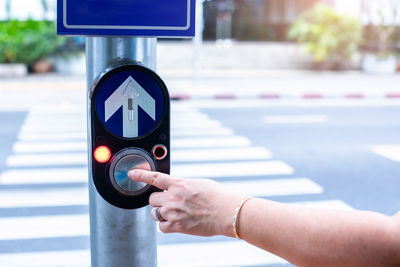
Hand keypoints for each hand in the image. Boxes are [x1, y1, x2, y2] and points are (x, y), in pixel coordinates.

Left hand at [128, 169, 242, 236]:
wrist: (226, 212)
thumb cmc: (218, 197)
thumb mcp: (199, 184)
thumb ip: (183, 186)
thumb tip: (176, 189)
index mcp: (179, 184)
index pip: (155, 178)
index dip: (141, 175)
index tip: (132, 174)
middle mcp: (173, 197)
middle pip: (152, 198)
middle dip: (159, 200)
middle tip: (170, 202)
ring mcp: (173, 212)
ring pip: (155, 212)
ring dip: (161, 212)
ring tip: (175, 213)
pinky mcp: (177, 226)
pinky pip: (161, 226)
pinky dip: (166, 225)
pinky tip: (176, 222)